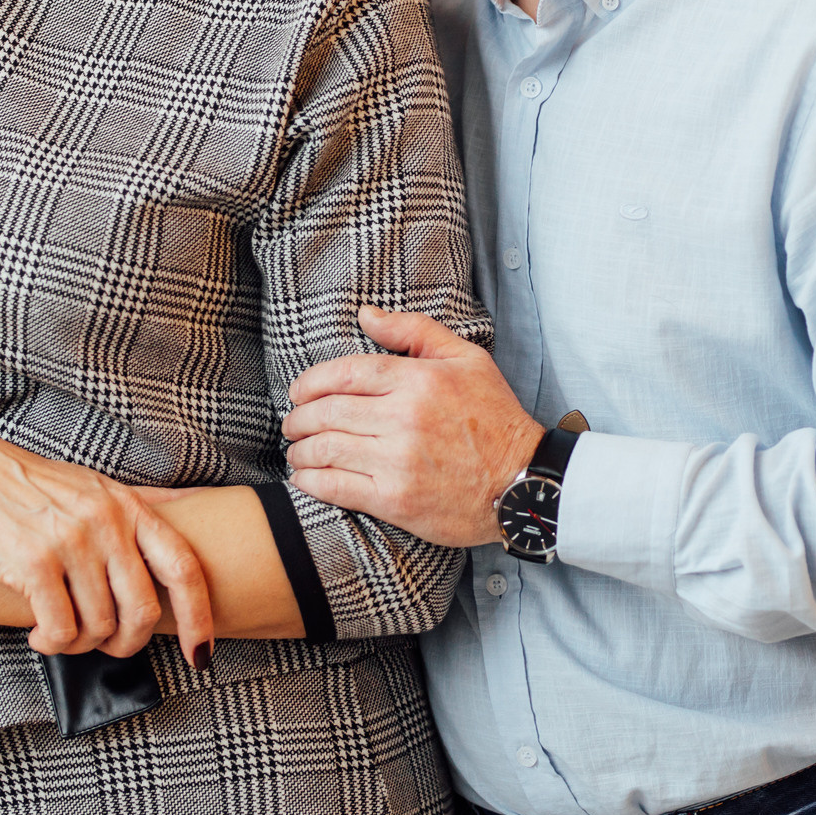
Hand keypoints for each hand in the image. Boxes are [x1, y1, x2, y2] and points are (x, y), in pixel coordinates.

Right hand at [0, 430, 214, 665]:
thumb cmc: (34, 485)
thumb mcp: (97, 484)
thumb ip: (143, 501)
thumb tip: (194, 505)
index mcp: (130, 507)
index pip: (183, 568)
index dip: (199, 617)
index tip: (202, 653)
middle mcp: (107, 523)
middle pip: (143, 610)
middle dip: (127, 643)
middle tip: (107, 647)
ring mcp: (71, 542)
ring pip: (99, 626)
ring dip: (81, 644)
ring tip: (61, 632)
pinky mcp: (34, 563)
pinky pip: (61, 629)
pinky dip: (53, 643)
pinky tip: (40, 635)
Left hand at [282, 307, 542, 547]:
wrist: (523, 481)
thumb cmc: (495, 417)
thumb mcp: (466, 359)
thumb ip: (414, 330)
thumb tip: (366, 314)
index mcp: (418, 381)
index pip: (344, 374)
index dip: (310, 382)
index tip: (297, 392)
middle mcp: (403, 419)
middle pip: (328, 412)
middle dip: (298, 418)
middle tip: (292, 423)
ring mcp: (398, 462)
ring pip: (326, 450)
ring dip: (300, 451)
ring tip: (297, 451)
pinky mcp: (396, 500)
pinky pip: (337, 487)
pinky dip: (311, 482)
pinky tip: (305, 479)